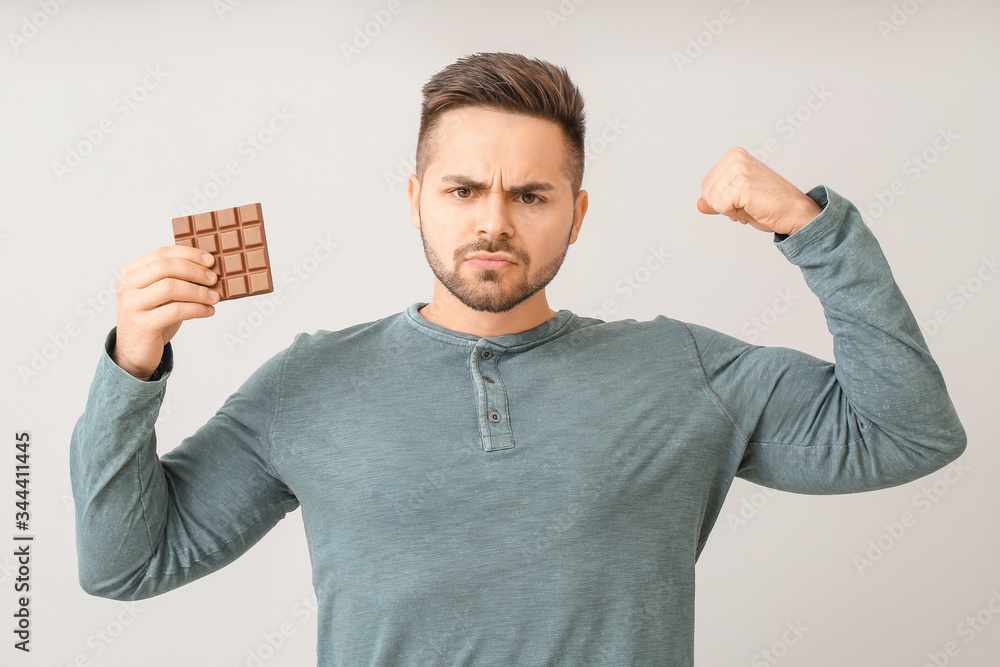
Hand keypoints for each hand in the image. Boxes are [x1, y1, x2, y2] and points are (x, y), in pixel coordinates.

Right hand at [112, 245, 219, 379]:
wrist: (135, 352)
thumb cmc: (154, 318)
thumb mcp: (162, 295)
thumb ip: (177, 280)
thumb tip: (210, 270)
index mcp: (131, 272)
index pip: (162, 253)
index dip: (189, 254)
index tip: (210, 260)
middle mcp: (127, 285)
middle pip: (165, 267)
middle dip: (194, 271)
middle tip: (213, 279)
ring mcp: (132, 305)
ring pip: (170, 287)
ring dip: (198, 291)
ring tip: (214, 297)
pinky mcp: (142, 324)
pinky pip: (175, 311)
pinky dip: (197, 309)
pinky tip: (208, 311)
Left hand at [697, 147, 821, 235]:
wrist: (795, 211)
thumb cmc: (770, 204)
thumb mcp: (736, 200)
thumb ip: (715, 200)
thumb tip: (699, 203)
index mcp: (734, 155)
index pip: (707, 186)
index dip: (722, 200)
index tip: (744, 197)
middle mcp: (735, 157)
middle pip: (706, 193)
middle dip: (724, 206)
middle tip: (749, 203)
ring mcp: (738, 169)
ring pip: (711, 201)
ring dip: (730, 210)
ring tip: (751, 204)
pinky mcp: (741, 184)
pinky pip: (719, 207)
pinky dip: (733, 214)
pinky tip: (752, 207)